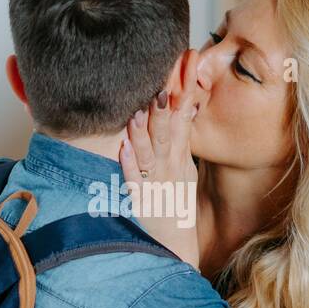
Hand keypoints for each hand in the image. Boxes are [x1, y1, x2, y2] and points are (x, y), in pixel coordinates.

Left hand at [119, 49, 202, 266]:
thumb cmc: (176, 206)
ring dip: (144, 131)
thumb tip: (185, 100)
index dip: (185, 86)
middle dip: (166, 102)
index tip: (186, 58)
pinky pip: (134, 181)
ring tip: (138, 110)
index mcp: (180, 157)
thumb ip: (182, 135)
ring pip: (150, 153)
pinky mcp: (141, 202)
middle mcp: (170, 167)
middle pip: (168, 129)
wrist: (176, 249)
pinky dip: (129, 165)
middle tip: (163, 75)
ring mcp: (156, 184)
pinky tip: (122, 149)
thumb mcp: (185, 169)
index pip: (185, 115)